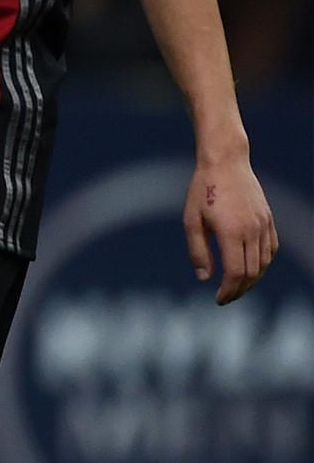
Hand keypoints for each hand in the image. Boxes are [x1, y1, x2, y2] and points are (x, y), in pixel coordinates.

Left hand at [185, 149, 279, 303]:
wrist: (226, 162)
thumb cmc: (202, 190)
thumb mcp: (191, 221)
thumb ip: (198, 251)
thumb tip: (205, 279)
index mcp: (232, 232)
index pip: (236, 273)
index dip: (228, 291)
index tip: (218, 300)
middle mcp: (252, 231)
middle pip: (252, 273)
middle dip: (239, 290)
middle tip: (225, 298)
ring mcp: (264, 225)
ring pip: (264, 263)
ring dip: (252, 279)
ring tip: (236, 287)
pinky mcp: (268, 219)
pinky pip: (271, 249)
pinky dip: (263, 264)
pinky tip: (251, 269)